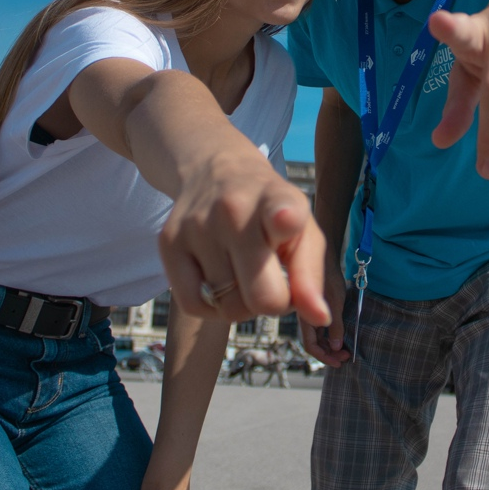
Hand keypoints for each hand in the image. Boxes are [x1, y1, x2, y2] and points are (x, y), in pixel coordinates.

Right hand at [160, 151, 329, 326]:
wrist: (216, 171)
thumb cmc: (272, 213)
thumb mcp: (304, 233)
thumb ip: (312, 277)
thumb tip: (320, 318)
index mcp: (278, 201)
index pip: (281, 214)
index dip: (285, 221)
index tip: (285, 219)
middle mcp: (234, 210)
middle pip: (262, 297)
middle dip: (274, 302)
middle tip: (273, 281)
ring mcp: (197, 226)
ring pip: (229, 308)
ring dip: (243, 303)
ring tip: (244, 273)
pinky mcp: (168, 242)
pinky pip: (194, 306)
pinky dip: (212, 308)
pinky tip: (220, 281)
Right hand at [300, 272, 350, 367]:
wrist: (326, 259)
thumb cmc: (330, 278)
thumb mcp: (336, 303)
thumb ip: (335, 325)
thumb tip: (335, 347)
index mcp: (306, 317)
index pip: (311, 346)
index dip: (324, 357)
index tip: (339, 362)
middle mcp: (306, 318)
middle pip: (315, 344)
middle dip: (329, 353)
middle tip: (346, 356)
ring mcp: (311, 315)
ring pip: (319, 338)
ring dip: (330, 346)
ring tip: (346, 349)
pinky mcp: (318, 310)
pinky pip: (322, 329)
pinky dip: (331, 336)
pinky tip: (342, 337)